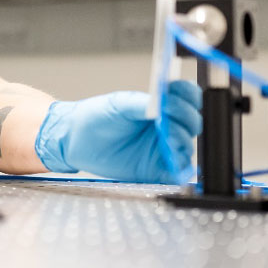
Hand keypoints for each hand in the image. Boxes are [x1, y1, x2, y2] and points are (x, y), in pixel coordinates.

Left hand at [34, 80, 201, 183]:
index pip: (189, 97)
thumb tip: (163, 104)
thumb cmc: (95, 116)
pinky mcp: (155, 170)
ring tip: (166, 139)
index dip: (189, 95)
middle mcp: (167, 126)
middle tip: (167, 119)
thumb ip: (142, 103)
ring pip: (188, 147)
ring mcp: (162, 148)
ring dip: (182, 141)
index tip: (177, 94)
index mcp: (161, 106)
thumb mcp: (119, 104)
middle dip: (186, 119)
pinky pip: (176, 172)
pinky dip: (180, 169)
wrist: (74, 139)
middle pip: (193, 122)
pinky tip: (172, 161)